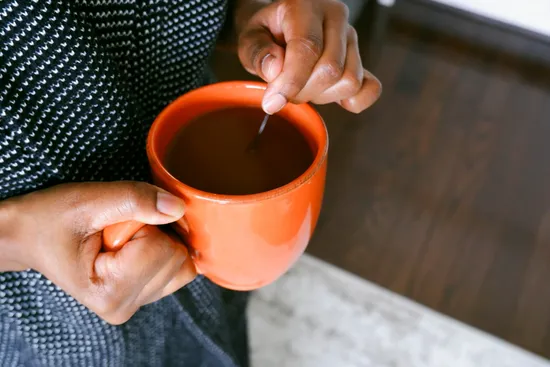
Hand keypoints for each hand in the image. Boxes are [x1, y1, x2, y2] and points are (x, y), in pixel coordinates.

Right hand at [0, 182, 195, 324]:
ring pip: (182, 264)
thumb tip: (178, 208)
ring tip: (121, 239)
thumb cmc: (49, 220)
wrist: (27, 237)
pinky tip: (134, 245)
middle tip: (115, 231)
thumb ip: (134, 200)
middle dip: (153, 233)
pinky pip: (178, 268)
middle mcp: (124, 306)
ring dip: (159, 240)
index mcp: (108, 292)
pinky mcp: (142, 296)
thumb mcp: (88, 201)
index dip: (143, 223)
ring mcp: (135, 304)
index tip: (112, 224)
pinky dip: (163, 249)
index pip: (161, 248)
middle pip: (177, 257)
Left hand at [236, 0, 381, 114]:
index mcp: (305, 6)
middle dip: (303, 91)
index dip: (290, 81)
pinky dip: (353, 101)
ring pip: (349, 81)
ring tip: (303, 86)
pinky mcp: (361, 59)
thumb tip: (276, 69)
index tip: (272, 103)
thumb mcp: (249, 40)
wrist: (278, 28)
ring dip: (322, 97)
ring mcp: (352, 38)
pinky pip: (370, 88)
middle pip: (330, 70)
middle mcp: (336, 17)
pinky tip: (330, 96)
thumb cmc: (264, 34)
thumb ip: (257, 52)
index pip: (307, 47)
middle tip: (284, 90)